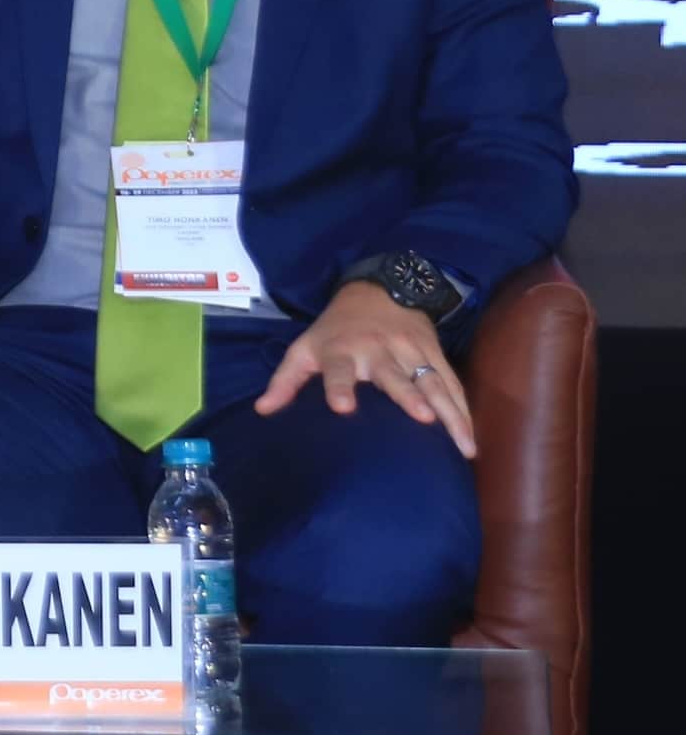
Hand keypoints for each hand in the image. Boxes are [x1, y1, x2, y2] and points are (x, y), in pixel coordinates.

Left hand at [255, 281, 475, 457]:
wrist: (378, 290)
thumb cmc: (334, 330)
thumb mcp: (304, 348)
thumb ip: (285, 381)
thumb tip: (262, 411)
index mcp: (342, 351)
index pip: (338, 370)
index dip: (339, 387)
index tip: (341, 408)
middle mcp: (379, 350)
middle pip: (395, 376)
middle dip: (409, 396)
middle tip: (424, 419)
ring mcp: (411, 350)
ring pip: (433, 382)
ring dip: (450, 412)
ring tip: (463, 445)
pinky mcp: (435, 353)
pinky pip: (452, 383)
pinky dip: (463, 409)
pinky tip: (471, 436)